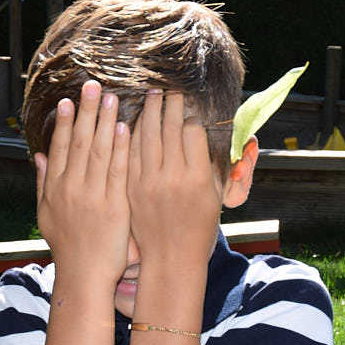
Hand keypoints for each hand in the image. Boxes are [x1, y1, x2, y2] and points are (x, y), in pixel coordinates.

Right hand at [35, 80, 130, 290]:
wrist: (83, 276)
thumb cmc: (68, 247)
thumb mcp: (46, 214)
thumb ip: (43, 182)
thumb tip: (39, 155)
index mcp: (55, 189)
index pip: (59, 148)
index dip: (64, 123)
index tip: (69, 100)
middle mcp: (71, 188)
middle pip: (78, 143)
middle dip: (85, 112)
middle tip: (90, 85)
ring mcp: (92, 196)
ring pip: (97, 151)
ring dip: (104, 122)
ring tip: (109, 97)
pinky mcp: (113, 205)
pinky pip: (116, 171)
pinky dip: (120, 148)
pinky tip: (124, 127)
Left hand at [127, 90, 221, 267]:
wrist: (171, 259)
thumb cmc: (200, 227)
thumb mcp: (216, 194)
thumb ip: (216, 162)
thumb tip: (216, 133)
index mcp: (198, 178)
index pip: (192, 131)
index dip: (191, 115)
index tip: (189, 105)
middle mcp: (172, 178)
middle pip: (168, 128)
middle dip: (168, 103)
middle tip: (167, 85)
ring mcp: (148, 183)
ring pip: (145, 136)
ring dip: (147, 111)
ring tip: (150, 94)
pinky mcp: (130, 189)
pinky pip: (128, 154)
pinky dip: (129, 134)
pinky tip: (131, 120)